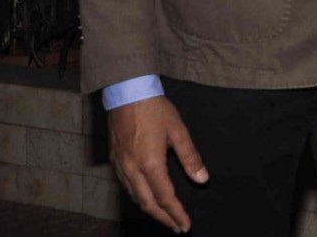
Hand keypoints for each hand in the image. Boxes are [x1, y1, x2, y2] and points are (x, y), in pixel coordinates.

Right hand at [108, 95, 207, 232]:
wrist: (127, 93)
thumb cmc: (155, 110)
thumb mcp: (178, 131)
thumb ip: (191, 157)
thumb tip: (202, 179)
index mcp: (150, 164)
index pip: (165, 198)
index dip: (176, 214)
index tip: (185, 225)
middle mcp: (132, 170)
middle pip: (148, 204)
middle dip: (164, 219)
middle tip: (177, 228)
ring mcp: (120, 167)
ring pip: (135, 198)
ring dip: (151, 211)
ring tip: (165, 217)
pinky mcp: (115, 161)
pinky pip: (126, 188)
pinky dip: (138, 199)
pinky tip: (146, 199)